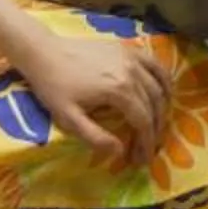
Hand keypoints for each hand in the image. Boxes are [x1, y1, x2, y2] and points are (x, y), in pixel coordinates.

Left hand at [20, 30, 170, 169]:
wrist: (44, 53)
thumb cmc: (54, 87)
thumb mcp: (68, 119)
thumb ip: (95, 137)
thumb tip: (120, 151)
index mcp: (118, 90)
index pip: (143, 121)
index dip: (146, 143)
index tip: (142, 160)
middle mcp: (131, 71)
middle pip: (154, 104)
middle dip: (155, 130)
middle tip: (147, 148)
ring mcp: (131, 57)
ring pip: (159, 85)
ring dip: (162, 108)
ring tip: (155, 125)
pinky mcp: (127, 48)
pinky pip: (155, 65)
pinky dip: (164, 80)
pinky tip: (162, 92)